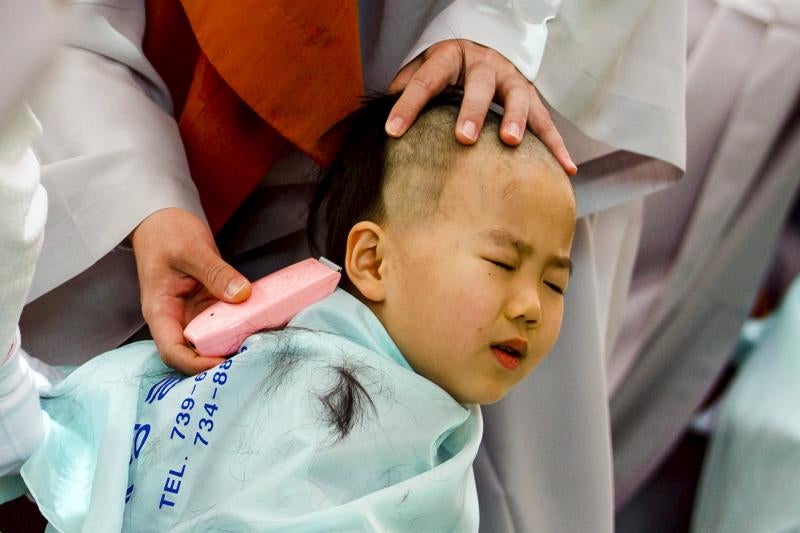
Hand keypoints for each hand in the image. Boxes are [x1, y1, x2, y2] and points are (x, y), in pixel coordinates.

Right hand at [131, 208, 251, 373]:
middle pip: (194, 353)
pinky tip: (261, 325)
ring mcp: (193, 314)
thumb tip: (241, 295)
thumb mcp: (191, 249)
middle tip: (251, 356)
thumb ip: (216, 272)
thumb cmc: (167, 233)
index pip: (172, 351)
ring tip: (261, 343)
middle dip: (219, 359)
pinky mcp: (208, 306)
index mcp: (160, 311)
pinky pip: (224, 323)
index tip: (223, 362)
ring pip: (212, 341)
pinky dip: (240, 327)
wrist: (163, 222)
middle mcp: (176, 319)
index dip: (196, 364)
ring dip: (233, 345)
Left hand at [387, 39, 576, 174]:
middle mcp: (484, 65)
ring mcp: (511, 80)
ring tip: (511, 143)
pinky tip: (566, 170)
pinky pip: (546, 123)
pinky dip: (556, 146)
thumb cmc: (444, 71)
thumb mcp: (420, 71)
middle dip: (472, 111)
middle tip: (464, 137)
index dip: (408, 105)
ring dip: (517, 120)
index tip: (391, 130)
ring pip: (518, 97)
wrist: (481, 47)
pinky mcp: (531, 98)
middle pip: (479, 85)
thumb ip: (403, 93)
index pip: (425, 81)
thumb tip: (377, 125)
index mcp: (448, 58)